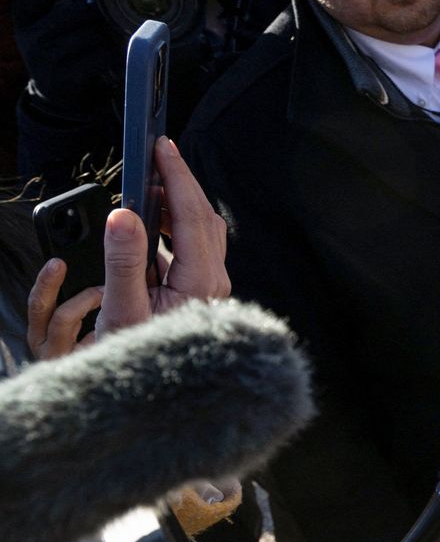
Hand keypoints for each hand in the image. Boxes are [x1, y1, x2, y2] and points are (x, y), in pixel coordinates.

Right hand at [12, 0, 120, 112]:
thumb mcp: (46, 26)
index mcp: (23, 20)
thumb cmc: (57, 50)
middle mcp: (30, 37)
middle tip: (100, 20)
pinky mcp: (65, 76)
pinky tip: (102, 58)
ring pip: (92, 34)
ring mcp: (46, 58)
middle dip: (95, 14)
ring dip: (105, 37)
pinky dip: (108, 56)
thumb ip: (61, 5)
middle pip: (76, 11)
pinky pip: (100, 56)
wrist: (55, 92)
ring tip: (102, 41)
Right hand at [25, 138, 229, 354]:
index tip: (162, 147)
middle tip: (158, 154)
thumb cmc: (142, 357)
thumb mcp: (124, 309)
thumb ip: (124, 260)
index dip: (177, 177)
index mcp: (200, 281)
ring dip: (178, 204)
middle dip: (181, 182)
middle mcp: (213, 281)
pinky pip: (193, 248)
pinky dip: (174, 226)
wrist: (163, 394)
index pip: (192, 215)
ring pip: (202, 231)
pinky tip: (152, 224)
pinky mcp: (201, 292)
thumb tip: (125, 214)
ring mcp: (210, 287)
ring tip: (149, 185)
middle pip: (203, 217)